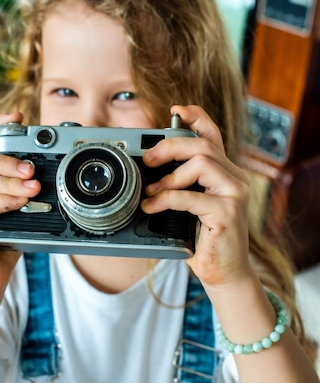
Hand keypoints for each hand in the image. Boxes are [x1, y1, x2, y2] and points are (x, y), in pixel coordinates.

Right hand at [0, 113, 40, 293]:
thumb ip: (27, 190)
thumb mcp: (21, 210)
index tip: (18, 117)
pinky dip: (0, 203)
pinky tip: (18, 202)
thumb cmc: (7, 241)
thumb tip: (50, 172)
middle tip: (32, 168)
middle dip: (6, 159)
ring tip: (33, 187)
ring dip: (8, 182)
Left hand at [141, 105, 251, 287]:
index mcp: (225, 172)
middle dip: (170, 147)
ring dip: (169, 176)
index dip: (196, 117)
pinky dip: (166, 199)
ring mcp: (235, 194)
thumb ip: (180, 184)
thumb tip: (150, 168)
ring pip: (202, 163)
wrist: (224, 272)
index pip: (213, 135)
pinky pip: (192, 196)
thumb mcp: (190, 205)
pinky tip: (152, 207)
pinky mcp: (228, 213)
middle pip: (203, 145)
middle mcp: (235, 178)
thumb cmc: (204, 239)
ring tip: (152, 191)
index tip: (176, 109)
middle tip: (148, 160)